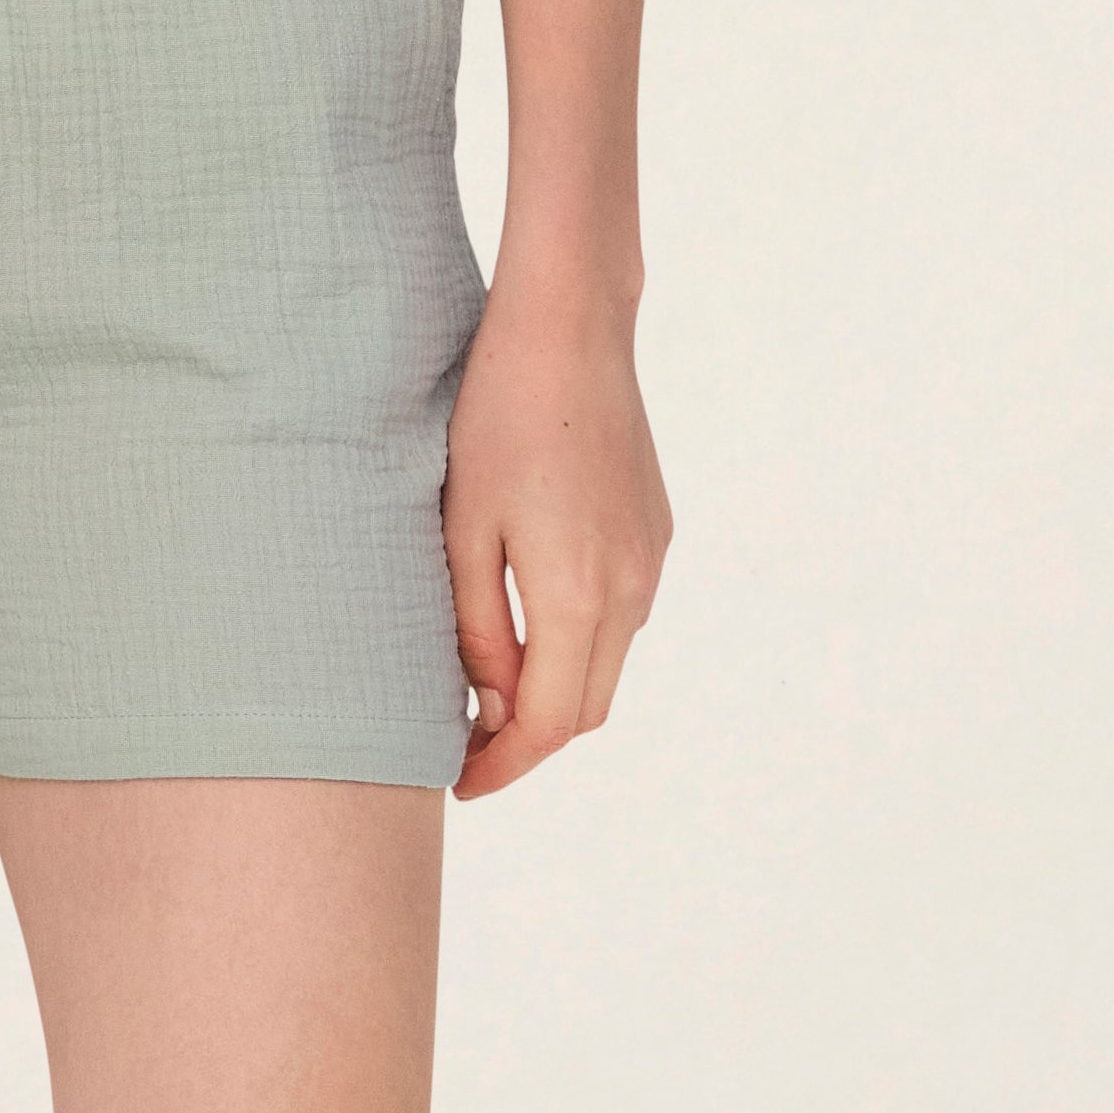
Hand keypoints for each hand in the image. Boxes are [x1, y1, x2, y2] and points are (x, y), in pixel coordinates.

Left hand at [441, 269, 667, 794]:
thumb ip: (479, 629)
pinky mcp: (655, 532)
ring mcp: (651, 560)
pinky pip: (621, 618)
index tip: (459, 782)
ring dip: (554, 694)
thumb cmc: (496, 419)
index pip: (548, 724)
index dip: (503, 765)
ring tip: (485, 693)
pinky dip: (577, 647)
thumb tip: (490, 705)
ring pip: (606, 666)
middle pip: (586, 709)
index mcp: (578, 594)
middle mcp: (631, 588)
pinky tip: (527, 628)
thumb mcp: (463, 530)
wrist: (570, 330)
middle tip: (464, 749)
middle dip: (528, 743)